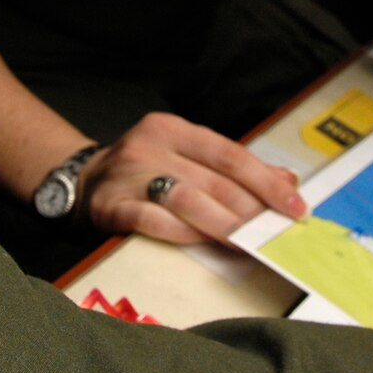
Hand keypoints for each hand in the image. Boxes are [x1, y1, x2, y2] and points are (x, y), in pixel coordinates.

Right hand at [78, 112, 306, 243]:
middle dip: (251, 209)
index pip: (230, 154)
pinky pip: (152, 220)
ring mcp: (128, 175)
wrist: (79, 183)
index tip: (294, 205)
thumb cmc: (142, 171)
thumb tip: (286, 180)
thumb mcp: (183, 156)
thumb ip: (232, 167)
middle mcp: (150, 146)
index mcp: (173, 129)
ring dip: (224, 224)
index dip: (267, 182)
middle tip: (275, 232)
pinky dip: (182, 233)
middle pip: (214, 180)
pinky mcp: (109, 205)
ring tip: (248, 242)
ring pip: (187, 199)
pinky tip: (203, 242)